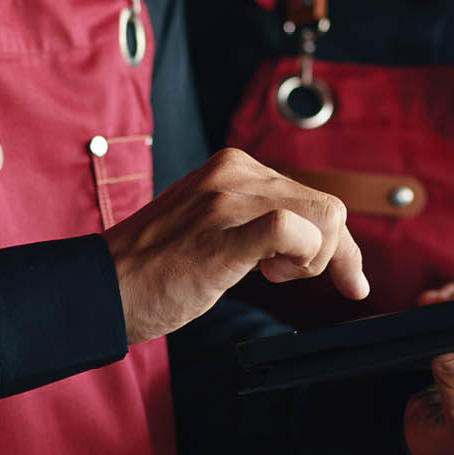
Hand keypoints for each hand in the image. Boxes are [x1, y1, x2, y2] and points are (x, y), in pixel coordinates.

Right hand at [103, 148, 368, 344]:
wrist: (102, 288)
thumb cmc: (155, 269)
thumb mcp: (212, 225)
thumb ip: (256, 219)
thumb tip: (314, 240)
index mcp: (233, 167)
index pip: (314, 196)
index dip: (340, 244)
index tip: (351, 279)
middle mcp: (234, 173)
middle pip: (328, 208)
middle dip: (331, 255)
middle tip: (286, 279)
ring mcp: (227, 201)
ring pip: (322, 218)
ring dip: (312, 261)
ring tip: (266, 275)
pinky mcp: (221, 233)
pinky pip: (292, 231)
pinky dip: (302, 258)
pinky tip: (270, 275)